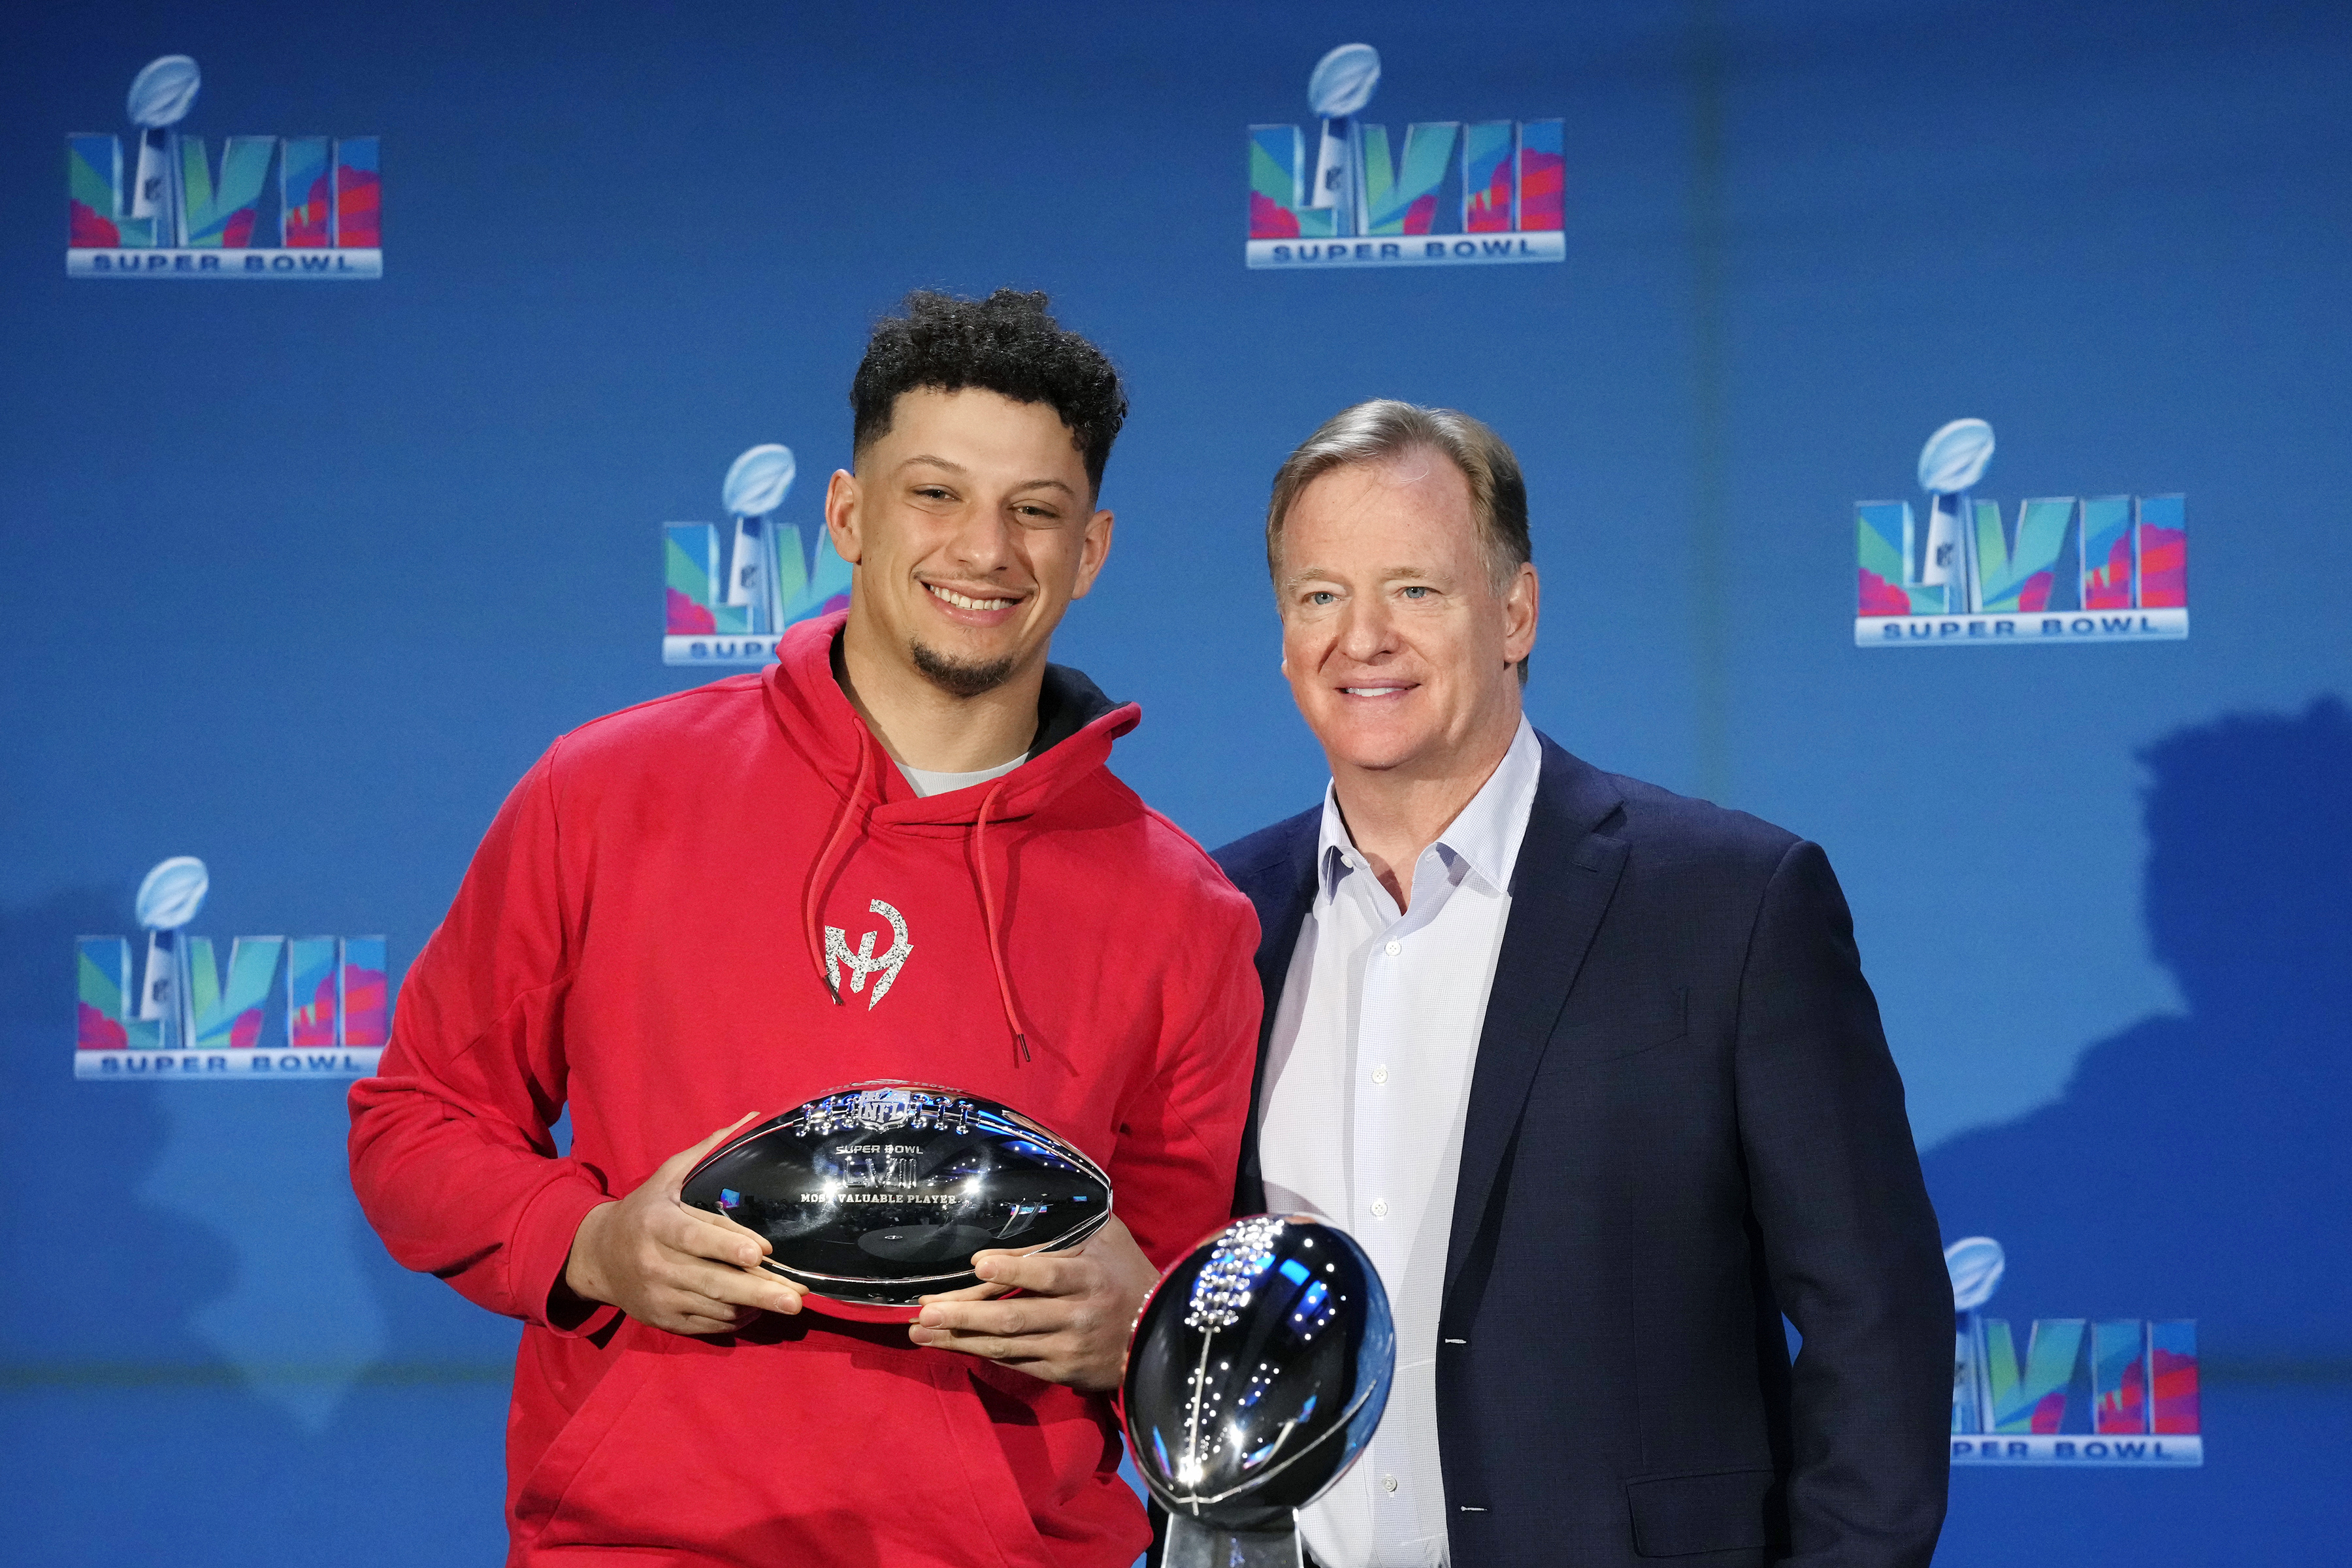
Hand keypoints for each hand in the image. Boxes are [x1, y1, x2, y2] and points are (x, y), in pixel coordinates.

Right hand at [561, 1114, 805, 1334]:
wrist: (597, 1257)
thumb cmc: (644, 1211)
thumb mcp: (668, 1176)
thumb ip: (708, 1150)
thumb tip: (751, 1119)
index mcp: (656, 1224)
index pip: (694, 1237)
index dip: (727, 1245)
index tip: (760, 1252)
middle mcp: (656, 1263)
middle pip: (712, 1281)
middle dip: (758, 1291)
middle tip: (796, 1298)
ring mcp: (660, 1296)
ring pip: (715, 1306)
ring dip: (755, 1305)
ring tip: (789, 1300)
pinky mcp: (664, 1320)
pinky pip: (708, 1324)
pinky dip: (736, 1319)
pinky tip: (758, 1309)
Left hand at [907, 1214, 1162, 1391]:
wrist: (1159, 1333)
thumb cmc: (1126, 1273)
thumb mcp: (1108, 1237)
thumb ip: (1069, 1221)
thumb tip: (1025, 1196)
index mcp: (1089, 1276)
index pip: (1046, 1274)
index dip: (1012, 1270)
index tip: (977, 1264)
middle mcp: (1077, 1315)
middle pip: (1013, 1317)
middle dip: (964, 1314)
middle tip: (924, 1309)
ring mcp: (1067, 1348)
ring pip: (1005, 1346)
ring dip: (959, 1338)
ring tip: (920, 1329)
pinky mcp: (1061, 1372)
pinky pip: (1014, 1364)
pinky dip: (979, 1354)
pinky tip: (950, 1345)